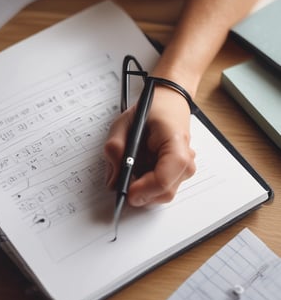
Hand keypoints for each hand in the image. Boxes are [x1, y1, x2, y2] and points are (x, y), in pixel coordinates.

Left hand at [104, 86, 195, 205]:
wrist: (169, 104)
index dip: (142, 190)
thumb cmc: (149, 111)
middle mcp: (187, 161)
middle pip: (163, 193)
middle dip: (140, 191)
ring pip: (161, 195)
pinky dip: (147, 183)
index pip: (163, 179)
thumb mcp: (123, 123)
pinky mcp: (180, 176)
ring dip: (143, 187)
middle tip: (122, 177)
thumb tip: (113, 181)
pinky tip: (142, 167)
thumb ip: (115, 148)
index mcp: (175, 143)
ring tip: (133, 165)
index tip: (125, 191)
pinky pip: (161, 189)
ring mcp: (186, 170)